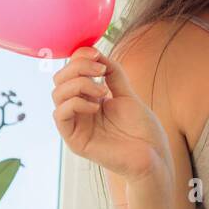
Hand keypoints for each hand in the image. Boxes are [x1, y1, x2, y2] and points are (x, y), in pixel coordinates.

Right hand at [50, 46, 170, 184]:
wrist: (152, 155)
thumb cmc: (142, 130)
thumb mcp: (126, 94)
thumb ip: (113, 74)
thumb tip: (99, 54)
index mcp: (88, 99)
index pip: (70, 72)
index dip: (78, 57)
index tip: (97, 53)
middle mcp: (79, 111)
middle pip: (59, 80)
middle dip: (77, 67)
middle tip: (100, 71)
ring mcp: (75, 125)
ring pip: (56, 94)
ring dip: (79, 84)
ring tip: (103, 92)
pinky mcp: (75, 140)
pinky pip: (59, 115)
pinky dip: (75, 103)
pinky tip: (96, 107)